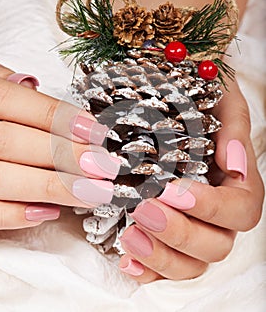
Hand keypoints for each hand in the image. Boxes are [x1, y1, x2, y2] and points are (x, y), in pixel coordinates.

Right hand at [0, 63, 119, 229]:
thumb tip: (38, 88)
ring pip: (1, 179)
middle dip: (65, 157)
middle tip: (104, 167)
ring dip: (52, 188)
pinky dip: (14, 215)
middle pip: (14, 144)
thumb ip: (5, 86)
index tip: (96, 133)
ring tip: (92, 192)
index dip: (60, 118)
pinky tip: (47, 212)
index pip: (18, 102)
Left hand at [118, 79, 263, 281]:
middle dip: (180, 232)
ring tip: (130, 236)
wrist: (169, 98)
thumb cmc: (198, 100)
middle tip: (145, 209)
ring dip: (161, 255)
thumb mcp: (220, 100)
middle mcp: (217, 214)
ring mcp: (192, 228)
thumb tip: (235, 162)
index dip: (211, 208)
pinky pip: (163, 266)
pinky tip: (126, 259)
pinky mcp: (165, 236)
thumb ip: (234, 126)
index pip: (239, 211)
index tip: (174, 190)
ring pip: (191, 263)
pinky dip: (147, 268)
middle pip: (215, 244)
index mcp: (236, 185)